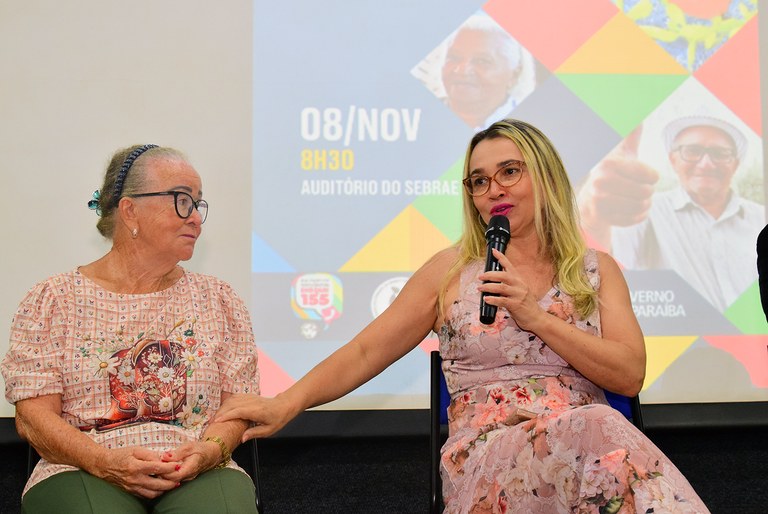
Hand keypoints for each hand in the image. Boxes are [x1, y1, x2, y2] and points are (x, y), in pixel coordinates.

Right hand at [94, 447, 179, 498]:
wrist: (103, 465)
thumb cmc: (120, 455)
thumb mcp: (135, 450)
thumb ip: (150, 454)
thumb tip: (163, 459)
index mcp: (136, 466)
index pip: (157, 469)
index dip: (170, 468)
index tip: (178, 465)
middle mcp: (134, 479)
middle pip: (157, 484)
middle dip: (171, 482)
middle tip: (179, 478)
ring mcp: (132, 487)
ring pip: (153, 493)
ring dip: (164, 490)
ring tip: (172, 484)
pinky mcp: (131, 491)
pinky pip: (145, 496)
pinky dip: (155, 493)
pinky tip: (161, 488)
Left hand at [158, 441, 219, 482]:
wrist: (210, 454)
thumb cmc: (200, 449)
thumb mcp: (189, 447)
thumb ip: (176, 453)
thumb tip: (164, 457)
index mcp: (190, 468)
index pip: (174, 476)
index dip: (164, 472)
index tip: (157, 463)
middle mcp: (188, 477)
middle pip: (171, 480)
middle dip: (161, 473)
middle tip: (154, 464)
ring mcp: (186, 479)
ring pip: (171, 481)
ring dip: (163, 474)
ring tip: (157, 465)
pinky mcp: (183, 478)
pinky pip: (173, 479)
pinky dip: (166, 474)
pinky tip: (162, 467)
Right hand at [213, 394, 295, 440]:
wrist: (284, 405)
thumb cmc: (278, 419)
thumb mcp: (268, 430)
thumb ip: (254, 433)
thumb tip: (242, 439)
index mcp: (257, 411)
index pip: (238, 412)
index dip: (226, 416)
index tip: (216, 421)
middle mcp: (252, 402)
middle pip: (232, 405)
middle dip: (220, 412)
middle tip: (212, 422)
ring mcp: (250, 397)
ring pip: (232, 400)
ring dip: (222, 407)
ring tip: (216, 417)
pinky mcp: (249, 396)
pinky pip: (235, 397)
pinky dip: (227, 402)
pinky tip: (223, 409)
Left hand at [478, 249, 544, 330]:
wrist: (536, 317)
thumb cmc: (525, 304)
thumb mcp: (519, 291)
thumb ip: (508, 285)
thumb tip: (491, 282)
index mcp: (519, 280)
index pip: (510, 266)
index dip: (501, 257)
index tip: (493, 251)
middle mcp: (519, 285)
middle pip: (503, 275)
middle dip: (490, 275)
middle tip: (480, 277)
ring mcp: (518, 295)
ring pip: (501, 287)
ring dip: (488, 287)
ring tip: (480, 288)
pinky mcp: (516, 305)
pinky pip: (502, 301)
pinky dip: (493, 300)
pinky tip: (486, 299)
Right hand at [577, 126, 658, 243]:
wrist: (591, 200)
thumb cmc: (612, 173)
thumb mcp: (621, 152)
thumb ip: (631, 133)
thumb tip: (640, 113)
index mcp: (608, 164)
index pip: (649, 175)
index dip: (651, 177)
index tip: (642, 176)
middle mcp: (601, 181)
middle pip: (646, 192)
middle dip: (647, 192)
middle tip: (638, 189)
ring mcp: (600, 201)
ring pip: (642, 206)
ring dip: (645, 204)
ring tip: (637, 200)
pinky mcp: (603, 217)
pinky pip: (635, 219)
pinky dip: (638, 216)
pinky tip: (630, 210)